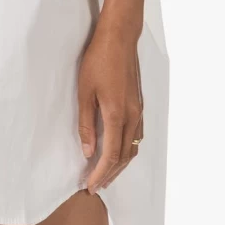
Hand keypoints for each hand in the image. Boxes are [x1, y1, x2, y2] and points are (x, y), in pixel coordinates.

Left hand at [78, 20, 143, 193]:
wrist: (120, 37)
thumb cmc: (98, 61)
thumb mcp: (84, 93)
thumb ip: (86, 124)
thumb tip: (88, 151)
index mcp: (117, 115)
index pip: (110, 155)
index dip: (100, 174)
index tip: (90, 186)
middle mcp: (133, 116)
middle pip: (124, 156)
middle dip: (110, 175)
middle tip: (95, 187)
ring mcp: (139, 111)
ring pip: (133, 148)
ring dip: (119, 165)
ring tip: (105, 175)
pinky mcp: (139, 105)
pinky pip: (136, 136)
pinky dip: (127, 150)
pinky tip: (117, 152)